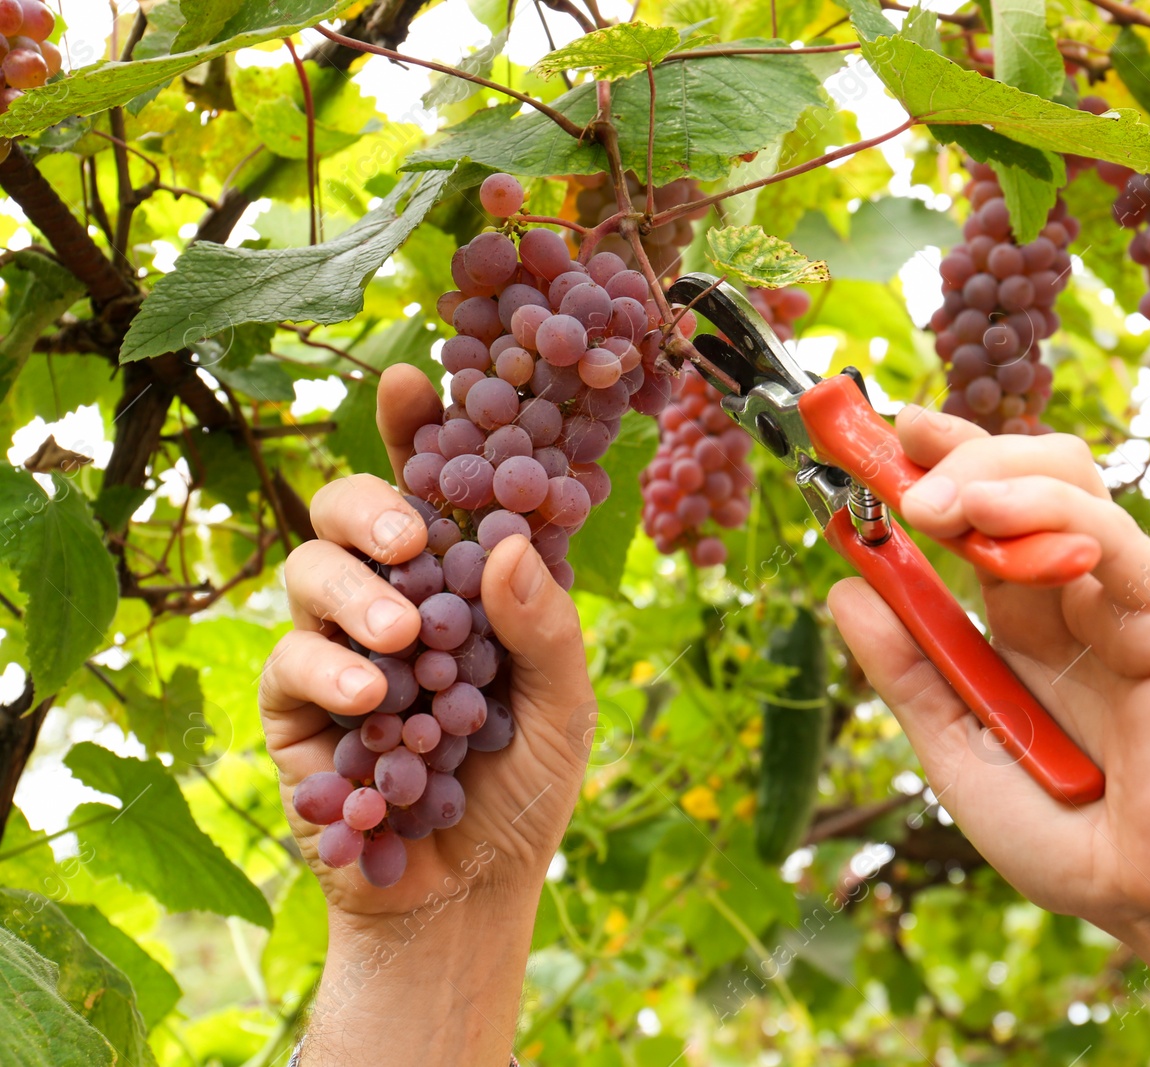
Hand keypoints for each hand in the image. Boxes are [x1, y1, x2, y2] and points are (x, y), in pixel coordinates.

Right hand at [259, 365, 593, 1065]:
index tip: (415, 381)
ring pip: (311, 571)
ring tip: (404, 637)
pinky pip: (293, 661)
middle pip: (354, 510)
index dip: (423, 431)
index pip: (441, 489)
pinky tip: (375, 700)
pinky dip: (333, 670)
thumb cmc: (525, 789)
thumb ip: (542, 629)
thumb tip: (504, 546)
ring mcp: (340, 645)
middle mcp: (398, 595)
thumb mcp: (564, 707)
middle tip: (412, 535)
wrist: (468, 891)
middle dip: (373, 504)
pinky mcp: (297, 705)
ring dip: (357, 592)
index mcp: (467, 579)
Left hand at [829, 406, 1149, 1058]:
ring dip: (992, 473)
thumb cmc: (1066, 837)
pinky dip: (1051, 512)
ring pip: (1069, 485)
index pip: (979, 516)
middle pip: (1023, 478)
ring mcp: (1125, 600)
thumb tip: (843, 588)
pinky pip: (1116, 542)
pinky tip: (991, 514)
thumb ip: (907, 671)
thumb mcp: (957, 750)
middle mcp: (1073, 596)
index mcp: (1023, 621)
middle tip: (893, 463)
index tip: (871, 439)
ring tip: (928, 502)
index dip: (932, 468)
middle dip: (956, 454)